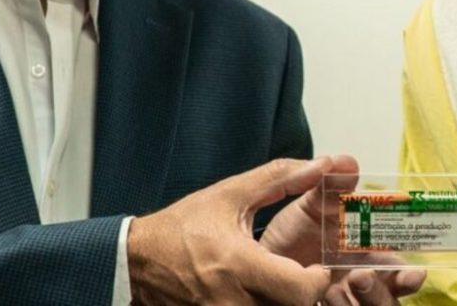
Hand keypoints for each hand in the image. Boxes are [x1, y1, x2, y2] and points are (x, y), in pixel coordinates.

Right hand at [127, 157, 332, 305]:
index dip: (318, 279)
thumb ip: (279, 178)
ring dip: (283, 302)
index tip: (316, 266)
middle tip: (302, 278)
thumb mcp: (230, 194)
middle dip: (305, 295)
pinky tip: (260, 294)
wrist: (137, 260)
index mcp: (239, 264)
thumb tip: (319, 165)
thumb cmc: (182, 227)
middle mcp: (231, 300)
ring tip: (280, 285)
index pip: (301, 289)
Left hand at [261, 154, 425, 303]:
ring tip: (332, 290)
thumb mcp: (311, 207)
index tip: (415, 272)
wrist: (254, 261)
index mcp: (365, 259)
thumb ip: (331, 186)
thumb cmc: (291, 236)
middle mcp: (359, 286)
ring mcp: (343, 302)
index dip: (409, 276)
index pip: (398, 272)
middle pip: (388, 302)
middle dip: (380, 294)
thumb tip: (348, 162)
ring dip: (358, 304)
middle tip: (360, 276)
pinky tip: (317, 299)